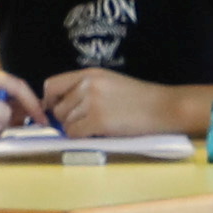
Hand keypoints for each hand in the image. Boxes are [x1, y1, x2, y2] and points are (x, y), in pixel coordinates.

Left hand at [39, 67, 172, 136]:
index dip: (49, 101)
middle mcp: (87, 85)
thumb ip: (86, 88)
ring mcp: (91, 103)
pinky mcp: (97, 121)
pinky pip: (74, 133)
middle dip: (65, 119)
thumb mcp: (110, 83)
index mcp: (89, 74)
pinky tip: (96, 134)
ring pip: (65, 123)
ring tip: (94, 127)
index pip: (52, 85)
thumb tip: (62, 105)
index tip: (56, 110)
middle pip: (57, 108)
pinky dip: (81, 137)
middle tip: (83, 123)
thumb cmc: (139, 98)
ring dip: (75, 129)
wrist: (162, 107)